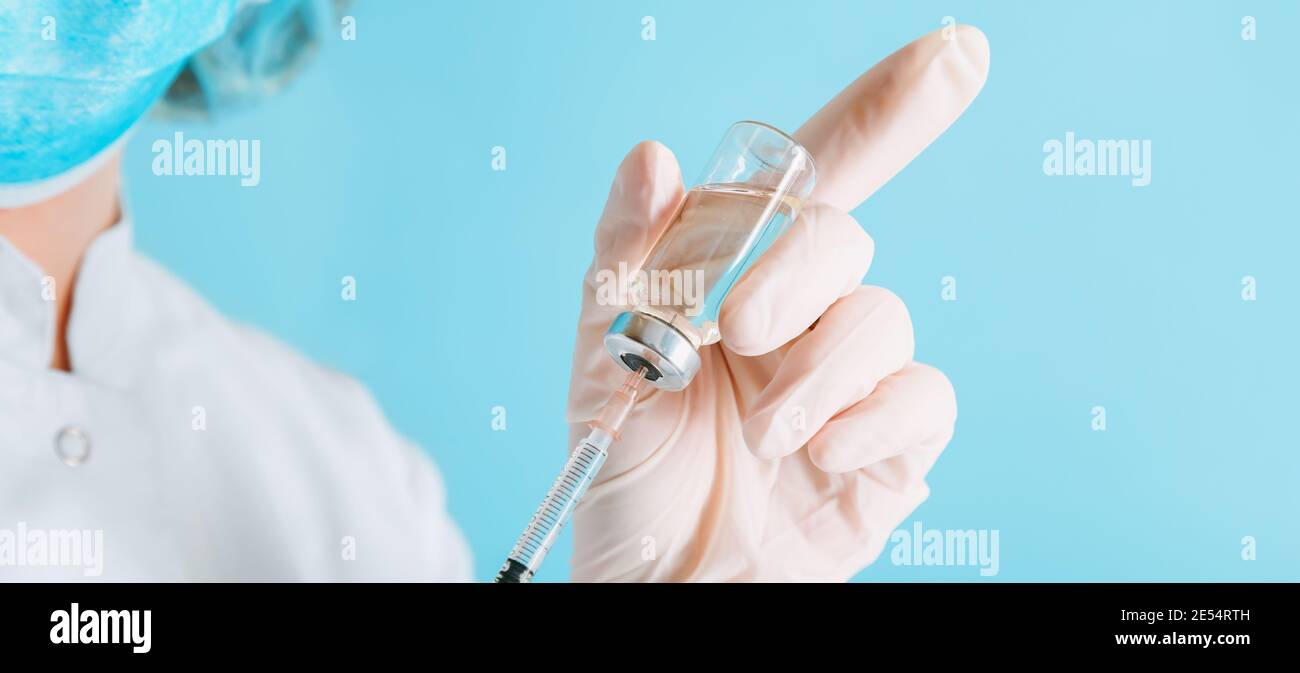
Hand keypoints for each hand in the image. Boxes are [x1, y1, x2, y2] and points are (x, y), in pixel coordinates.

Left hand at [567, 25, 989, 580]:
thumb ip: (628, 261)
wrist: (667, 589)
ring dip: (817, 373)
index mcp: (733, 282)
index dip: (882, 112)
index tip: (953, 54)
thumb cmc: (630, 482)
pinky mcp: (893, 443)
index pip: (808, 179)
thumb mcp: (604, 366)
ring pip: (883, 317)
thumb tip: (653, 155)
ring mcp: (851, 381)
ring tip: (761, 434)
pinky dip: (871, 420)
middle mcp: (800, 318)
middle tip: (737, 333)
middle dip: (793, 273)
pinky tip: (819, 455)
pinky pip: (923, 397)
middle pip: (843, 235)